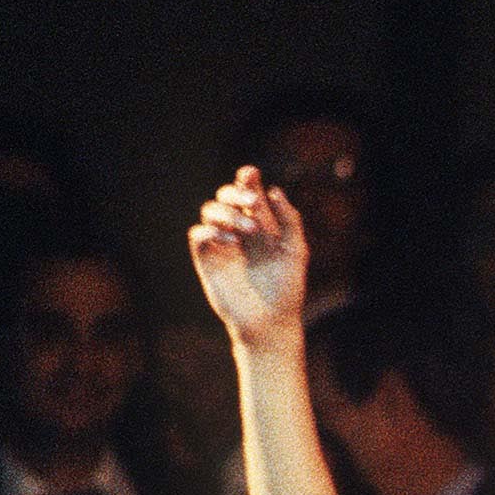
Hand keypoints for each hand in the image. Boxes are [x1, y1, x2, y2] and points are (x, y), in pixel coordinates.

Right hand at [188, 167, 308, 345]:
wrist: (271, 320)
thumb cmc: (287, 287)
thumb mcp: (295, 250)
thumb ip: (289, 220)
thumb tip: (275, 190)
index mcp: (261, 223)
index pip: (248, 192)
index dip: (246, 180)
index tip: (251, 174)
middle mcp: (238, 229)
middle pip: (225, 196)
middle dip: (236, 194)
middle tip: (253, 205)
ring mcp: (221, 243)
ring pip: (210, 211)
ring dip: (228, 214)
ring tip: (249, 230)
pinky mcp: (207, 259)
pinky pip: (198, 234)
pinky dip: (212, 232)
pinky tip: (232, 243)